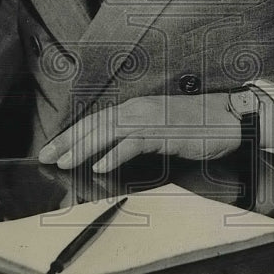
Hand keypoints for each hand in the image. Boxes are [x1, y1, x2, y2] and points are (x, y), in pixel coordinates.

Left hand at [38, 94, 242, 173]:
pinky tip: (100, 166)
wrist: (227, 118)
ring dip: (84, 148)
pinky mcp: (164, 133)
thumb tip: (109, 151)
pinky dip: (115, 154)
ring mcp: (151, 120)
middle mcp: (138, 109)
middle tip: (46, 156)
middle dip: (68, 141)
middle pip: (95, 124)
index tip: (51, 148)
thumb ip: (135, 135)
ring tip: (65, 162)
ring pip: (109, 132)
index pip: (96, 120)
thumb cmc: (196, 125)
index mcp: (135, 108)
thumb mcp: (159, 127)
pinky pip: (134, 143)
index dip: (71, 134)